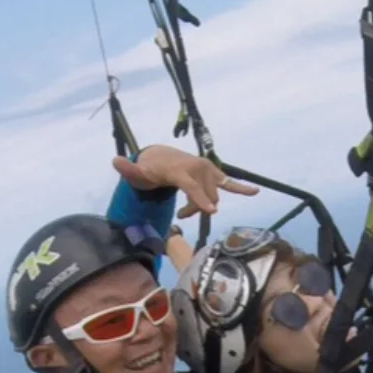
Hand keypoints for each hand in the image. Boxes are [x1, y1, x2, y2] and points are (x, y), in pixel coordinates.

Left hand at [112, 145, 258, 218]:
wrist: (163, 158)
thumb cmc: (151, 170)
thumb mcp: (139, 173)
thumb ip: (129, 170)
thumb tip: (116, 161)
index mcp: (181, 170)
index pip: (191, 187)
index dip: (199, 200)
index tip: (211, 211)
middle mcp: (198, 168)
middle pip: (205, 197)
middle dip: (195, 209)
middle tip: (181, 215)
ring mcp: (209, 171)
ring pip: (214, 197)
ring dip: (202, 205)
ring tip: (187, 210)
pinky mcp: (216, 175)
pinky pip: (231, 184)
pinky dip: (243, 188)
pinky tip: (257, 191)